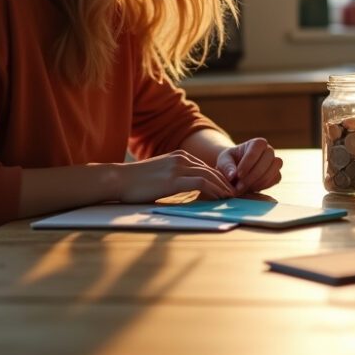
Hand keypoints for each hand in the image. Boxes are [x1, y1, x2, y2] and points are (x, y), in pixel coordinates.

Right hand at [116, 150, 234, 202]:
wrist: (118, 179)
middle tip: (236, 194)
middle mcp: (181, 158)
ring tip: (231, 198)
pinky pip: (201, 183)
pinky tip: (219, 198)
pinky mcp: (174, 179)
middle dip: (225, 182)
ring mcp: (178, 167)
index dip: (219, 178)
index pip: (206, 167)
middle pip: (211, 170)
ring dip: (223, 187)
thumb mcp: (159, 174)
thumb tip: (185, 189)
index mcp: (178, 156)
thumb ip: (174, 177)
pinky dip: (214, 190)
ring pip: (210, 176)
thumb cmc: (135, 182)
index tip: (227, 189)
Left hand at [215, 138, 282, 194]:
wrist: (236, 172)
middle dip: (254, 174)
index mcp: (256, 143)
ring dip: (260, 180)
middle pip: (268, 157)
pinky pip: (276, 178)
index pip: (257, 147)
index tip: (238, 175)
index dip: (248, 162)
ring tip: (245, 188)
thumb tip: (232, 176)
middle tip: (240, 185)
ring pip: (274, 168)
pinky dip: (264, 185)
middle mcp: (268, 150)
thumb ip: (227, 166)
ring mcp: (274, 162)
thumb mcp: (223, 161)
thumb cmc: (230, 163)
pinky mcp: (277, 174)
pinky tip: (252, 188)